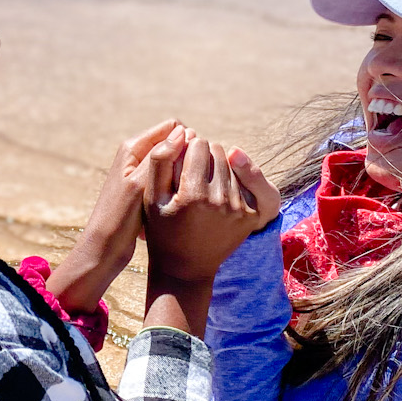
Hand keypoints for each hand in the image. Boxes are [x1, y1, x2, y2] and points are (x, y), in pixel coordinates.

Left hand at [45, 120, 182, 312]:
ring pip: (174, 166)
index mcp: (133, 147)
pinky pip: (169, 183)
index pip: (173, 128)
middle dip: (186, 160)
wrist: (104, 249)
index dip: (187, 142)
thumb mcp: (139, 185)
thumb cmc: (119, 217)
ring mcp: (142, 173)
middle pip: (175, 146)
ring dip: (180, 178)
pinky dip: (173, 191)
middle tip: (183, 187)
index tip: (190, 167)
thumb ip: (160, 157)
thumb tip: (184, 131)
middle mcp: (137, 156)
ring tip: (177, 200)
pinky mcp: (146, 190)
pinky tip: (172, 209)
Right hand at [142, 136, 279, 286]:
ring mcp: (238, 209)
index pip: (198, 144)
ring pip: (232, 164)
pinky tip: (217, 192)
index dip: (187, 149)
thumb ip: (160, 161)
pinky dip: (231, 181)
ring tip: (202, 182)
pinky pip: (244, 181)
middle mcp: (220, 200)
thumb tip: (180, 132)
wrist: (186, 268)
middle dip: (204, 155)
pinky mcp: (250, 216)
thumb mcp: (151, 197)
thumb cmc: (162, 229)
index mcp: (193, 194)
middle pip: (218, 151)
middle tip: (191, 171)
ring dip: (217, 166)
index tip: (180, 162)